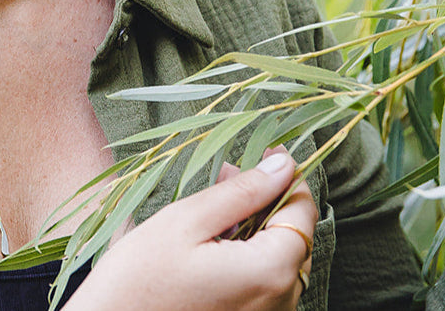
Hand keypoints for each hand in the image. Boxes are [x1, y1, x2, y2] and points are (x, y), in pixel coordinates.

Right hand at [66, 148, 315, 310]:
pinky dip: (248, 252)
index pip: (303, 211)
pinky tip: (214, 239)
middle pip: (295, 234)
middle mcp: (280, 302)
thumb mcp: (188, 221)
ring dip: (257, 224)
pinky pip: (264, 281)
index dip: (290, 174)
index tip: (268, 149)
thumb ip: (242, 193)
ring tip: (215, 205)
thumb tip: (282, 166)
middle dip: (268, 197)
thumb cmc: (141, 277)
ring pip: (280, 257)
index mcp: (270, 271)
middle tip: (227, 173)